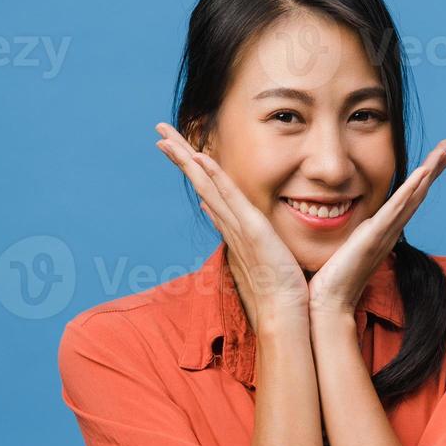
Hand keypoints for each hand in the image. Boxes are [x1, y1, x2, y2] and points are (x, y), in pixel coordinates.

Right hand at [155, 122, 308, 326]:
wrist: (286, 313)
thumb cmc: (283, 289)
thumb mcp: (268, 254)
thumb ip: (253, 236)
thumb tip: (239, 224)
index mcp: (234, 227)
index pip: (208, 190)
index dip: (190, 167)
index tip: (174, 147)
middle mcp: (229, 224)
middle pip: (198, 181)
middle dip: (179, 155)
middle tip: (159, 132)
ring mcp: (238, 226)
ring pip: (206, 184)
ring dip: (186, 158)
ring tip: (164, 135)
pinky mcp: (252, 231)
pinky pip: (230, 197)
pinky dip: (214, 177)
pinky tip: (200, 157)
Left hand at [307, 138, 445, 316]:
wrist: (329, 304)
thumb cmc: (331, 280)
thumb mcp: (344, 246)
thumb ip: (350, 234)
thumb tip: (339, 219)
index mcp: (382, 231)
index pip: (407, 199)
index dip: (423, 177)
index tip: (437, 159)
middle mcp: (389, 231)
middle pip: (418, 193)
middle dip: (435, 167)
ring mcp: (384, 233)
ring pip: (413, 196)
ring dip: (430, 171)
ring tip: (445, 151)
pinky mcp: (374, 237)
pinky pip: (396, 209)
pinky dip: (410, 190)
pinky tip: (422, 173)